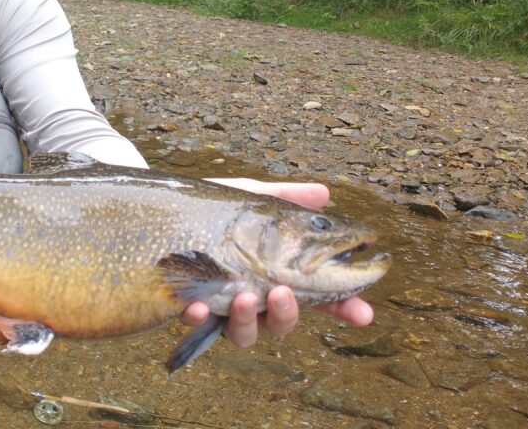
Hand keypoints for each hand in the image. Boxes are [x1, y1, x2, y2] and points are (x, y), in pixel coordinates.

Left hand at [180, 178, 374, 347]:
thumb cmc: (216, 206)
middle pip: (282, 322)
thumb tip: (324, 193)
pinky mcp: (190, 308)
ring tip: (241, 295)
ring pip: (245, 334)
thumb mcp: (251, 198)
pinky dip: (199, 318)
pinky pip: (196, 325)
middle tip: (282, 292)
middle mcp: (254, 297)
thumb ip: (286, 199)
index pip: (318, 296)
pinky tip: (196, 305)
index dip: (343, 307)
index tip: (363, 313)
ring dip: (246, 319)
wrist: (164, 208)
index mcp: (278, 274)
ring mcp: (222, 307)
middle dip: (287, 313)